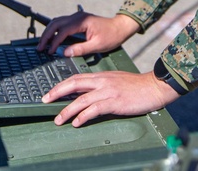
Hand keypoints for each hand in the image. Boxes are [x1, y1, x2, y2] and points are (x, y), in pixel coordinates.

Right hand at [36, 11, 138, 56]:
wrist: (120, 27)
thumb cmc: (111, 36)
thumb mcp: (97, 45)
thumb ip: (80, 49)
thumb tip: (65, 53)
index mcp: (82, 21)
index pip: (62, 31)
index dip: (54, 42)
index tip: (50, 52)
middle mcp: (77, 17)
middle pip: (55, 23)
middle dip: (46, 35)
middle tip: (40, 48)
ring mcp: (76, 17)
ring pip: (56, 22)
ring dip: (48, 32)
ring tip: (43, 45)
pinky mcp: (77, 20)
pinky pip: (61, 23)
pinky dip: (54, 30)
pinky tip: (51, 39)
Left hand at [41, 70, 180, 126]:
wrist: (153, 87)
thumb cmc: (137, 86)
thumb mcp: (116, 80)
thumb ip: (102, 86)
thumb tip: (88, 96)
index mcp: (102, 76)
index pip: (76, 78)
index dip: (61, 85)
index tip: (50, 92)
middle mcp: (102, 81)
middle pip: (74, 84)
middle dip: (57, 93)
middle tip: (45, 100)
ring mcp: (108, 91)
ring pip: (81, 99)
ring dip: (67, 110)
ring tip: (58, 119)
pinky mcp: (114, 101)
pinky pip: (94, 109)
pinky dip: (83, 116)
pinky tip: (77, 122)